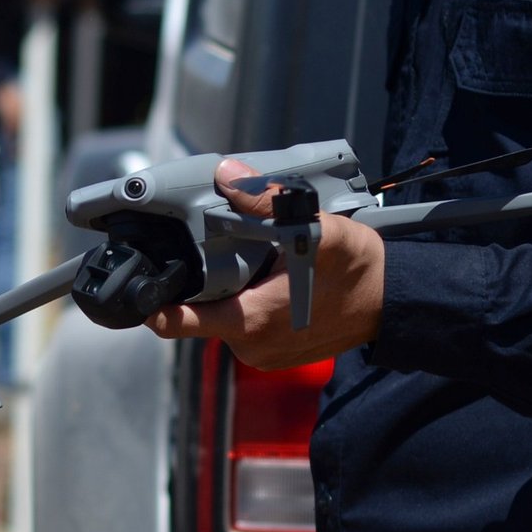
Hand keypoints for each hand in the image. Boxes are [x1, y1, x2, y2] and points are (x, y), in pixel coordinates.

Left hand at [145, 158, 385, 369]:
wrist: (393, 301)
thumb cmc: (357, 269)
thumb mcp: (314, 229)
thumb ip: (266, 203)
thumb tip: (226, 176)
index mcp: (250, 321)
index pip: (178, 322)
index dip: (153, 304)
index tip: (138, 287)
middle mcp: (250, 346)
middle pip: (200, 312)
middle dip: (204, 282)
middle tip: (220, 252)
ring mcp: (262, 354)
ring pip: (223, 318)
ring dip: (230, 292)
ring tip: (256, 265)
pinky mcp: (274, 355)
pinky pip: (246, 327)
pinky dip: (249, 304)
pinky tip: (269, 283)